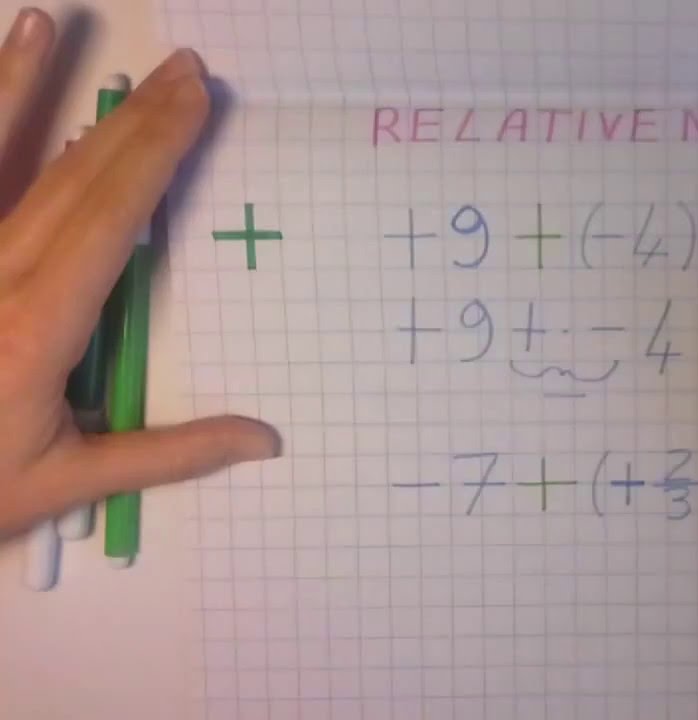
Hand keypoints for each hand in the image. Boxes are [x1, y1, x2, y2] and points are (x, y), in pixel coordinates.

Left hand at [0, 9, 277, 537]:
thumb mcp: (64, 483)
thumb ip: (168, 454)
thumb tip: (268, 439)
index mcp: (35, 327)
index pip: (109, 218)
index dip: (154, 151)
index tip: (194, 99)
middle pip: (69, 177)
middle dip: (130, 119)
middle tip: (182, 67)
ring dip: (23, 88)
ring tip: (46, 25)